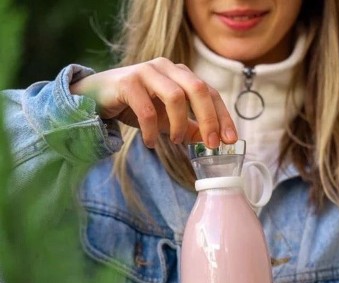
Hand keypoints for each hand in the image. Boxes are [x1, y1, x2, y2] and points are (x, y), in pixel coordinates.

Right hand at [70, 58, 236, 147]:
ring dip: (179, 125)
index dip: (223, 117)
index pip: (210, 92)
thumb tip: (208, 139)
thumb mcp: (166, 119)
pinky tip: (150, 143)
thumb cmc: (134, 106)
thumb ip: (188, 126)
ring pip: (175, 97)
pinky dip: (151, 131)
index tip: (230, 140)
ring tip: (174, 141)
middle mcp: (167, 68)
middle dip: (209, 120)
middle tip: (211, 145)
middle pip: (198, 90)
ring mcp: (146, 72)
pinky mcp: (127, 82)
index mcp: (180, 75)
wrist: (95, 97)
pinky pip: (147, 110)